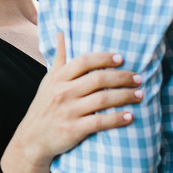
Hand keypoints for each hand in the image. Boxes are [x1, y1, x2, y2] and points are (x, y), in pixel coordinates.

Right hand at [0, 33, 140, 172]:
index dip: (104, 58)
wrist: (32, 139)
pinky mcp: (73, 130)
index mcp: (58, 78)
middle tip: (138, 78)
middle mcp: (62, 93)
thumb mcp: (48, 80)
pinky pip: (100, 122)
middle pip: (97, 79)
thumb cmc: (45, 106)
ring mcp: (68, 111)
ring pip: (102, 100)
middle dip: (122, 77)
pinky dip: (117, 119)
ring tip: (140, 95)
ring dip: (125, 96)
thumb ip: (59, 58)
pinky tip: (130, 116)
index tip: (121, 59)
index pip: (84, 61)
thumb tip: (62, 33)